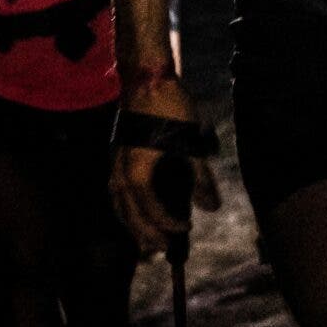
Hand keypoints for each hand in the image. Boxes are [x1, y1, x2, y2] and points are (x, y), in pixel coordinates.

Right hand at [109, 75, 216, 255]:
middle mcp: (121, 172)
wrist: (145, 77)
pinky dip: (126, 207)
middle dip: (145, 234)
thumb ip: (200, 179)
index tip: (184, 229)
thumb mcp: (191, 143)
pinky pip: (116, 191)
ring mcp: (115, 163)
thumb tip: (211, 208)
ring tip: (146, 239)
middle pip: (128, 214)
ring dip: (132, 224)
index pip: (150, 210)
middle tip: (162, 250)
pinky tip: (137, 208)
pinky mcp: (116, 155)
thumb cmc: (170, 108)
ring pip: (118, 204)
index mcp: (138, 172)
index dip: (166, 224)